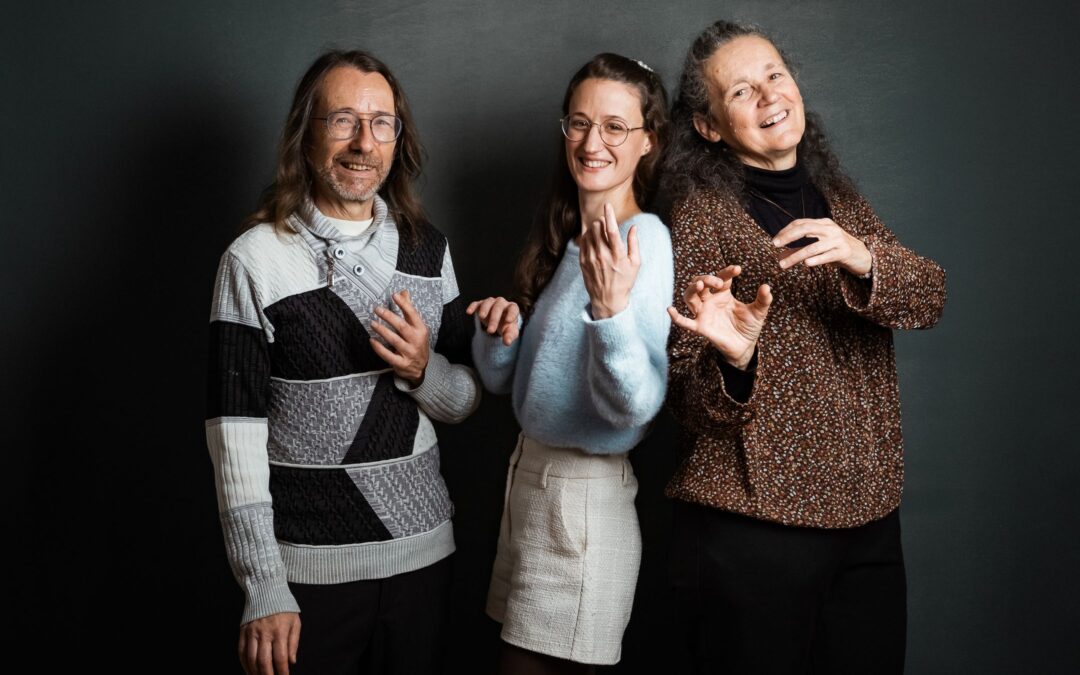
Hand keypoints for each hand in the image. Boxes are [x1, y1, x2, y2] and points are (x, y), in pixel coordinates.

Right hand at [239, 612, 299, 674]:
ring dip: (255, 673)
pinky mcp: (242, 631)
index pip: (280, 658)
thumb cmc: (284, 606)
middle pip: (264, 662)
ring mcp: (251, 633)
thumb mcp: (295, 622)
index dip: (282, 671)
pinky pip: (241, 652)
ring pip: (251, 659)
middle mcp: (264, 633)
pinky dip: (244, 664)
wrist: (266, 589)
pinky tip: (249, 671)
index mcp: (279, 631)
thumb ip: (294, 642)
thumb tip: (292, 661)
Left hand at [370, 290, 429, 386]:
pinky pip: (388, 355)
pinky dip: (379, 348)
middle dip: (389, 316)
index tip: (394, 295)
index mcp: (421, 330)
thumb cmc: (416, 343)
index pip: (412, 314)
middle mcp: (416, 340)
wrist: (420, 368)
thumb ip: (409, 310)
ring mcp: (409, 353)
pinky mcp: (401, 363)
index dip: (404, 304)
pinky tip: (372, 340)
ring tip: (372, 323)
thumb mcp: (417, 327)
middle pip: (402, 326)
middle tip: (377, 309)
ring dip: (382, 330)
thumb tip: (403, 292)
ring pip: (394, 340)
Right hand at [466, 296, 520, 345]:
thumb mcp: (510, 332)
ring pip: (488, 302)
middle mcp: (501, 303)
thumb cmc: (506, 325)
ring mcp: (491, 302)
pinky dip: (473, 306)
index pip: (513, 308)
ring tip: (481, 317)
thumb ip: (510, 336)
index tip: (508, 321)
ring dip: (484, 309)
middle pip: (498, 307)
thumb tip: (507, 342)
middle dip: (494, 319)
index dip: (512, 313)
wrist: (498, 321)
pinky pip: (476, 303)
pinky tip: (469, 312)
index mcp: (511, 308)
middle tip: (491, 331)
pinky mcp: (481, 304)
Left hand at [579, 202, 639, 318]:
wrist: (607, 299)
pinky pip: (582, 242)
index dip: (609, 215)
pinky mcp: (583, 262)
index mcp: (617, 255)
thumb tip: (634, 227)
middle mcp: (602, 255)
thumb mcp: (635, 264)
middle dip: (601, 221)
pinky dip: (587, 236)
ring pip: (588, 233)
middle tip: (605, 225)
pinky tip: (593, 240)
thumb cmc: (624, 281)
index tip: (608, 205)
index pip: (611, 230)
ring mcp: (591, 258)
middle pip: (597, 227)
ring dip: (594, 228)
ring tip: (600, 233)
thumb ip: (634, 244)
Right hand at [667, 266, 771, 369]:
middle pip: (700, 283)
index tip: (738, 269)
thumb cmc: (748, 327)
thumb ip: (763, 300)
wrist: (745, 347)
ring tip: (700, 285)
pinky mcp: (700, 327)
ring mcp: (703, 313)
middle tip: (719, 282)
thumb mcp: (759, 312)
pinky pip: (685, 322)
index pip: (722, 278)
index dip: (727, 272)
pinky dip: (676, 317)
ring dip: (692, 289)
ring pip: (690, 297)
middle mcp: (710, 301)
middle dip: (707, 278)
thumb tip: (766, 286)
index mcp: (723, 294)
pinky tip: (670, 310)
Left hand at [773, 217, 871, 275]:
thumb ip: (800, 249)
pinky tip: (805, 264)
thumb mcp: (819, 246)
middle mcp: (829, 229)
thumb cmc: (836, 250)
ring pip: (813, 247)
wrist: (862, 255)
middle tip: (775, 245)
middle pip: (805, 228)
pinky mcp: (843, 252)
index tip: (775, 241)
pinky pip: (827, 256)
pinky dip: (815, 260)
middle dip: (788, 236)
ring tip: (783, 264)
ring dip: (796, 256)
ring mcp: (837, 240)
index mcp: (823, 223)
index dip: (786, 230)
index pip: (800, 223)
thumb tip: (780, 257)